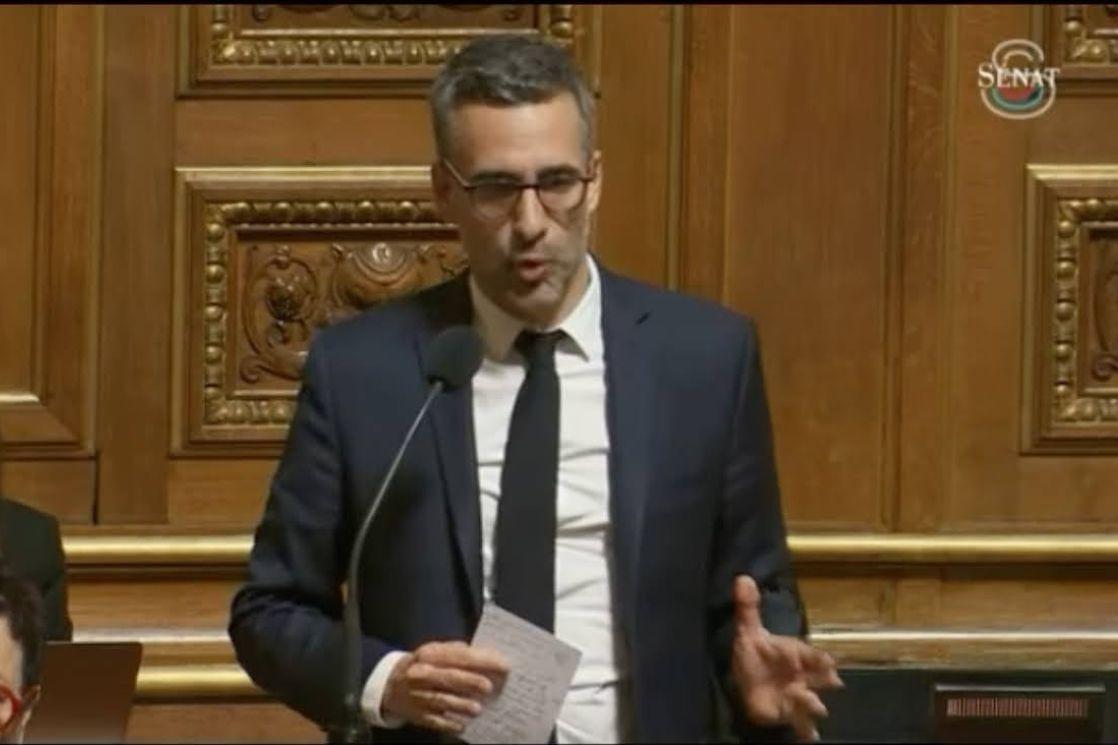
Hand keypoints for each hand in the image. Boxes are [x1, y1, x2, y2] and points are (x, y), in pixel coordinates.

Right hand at [382, 640, 508, 733]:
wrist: (390, 686)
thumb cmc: (423, 666)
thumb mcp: (435, 652)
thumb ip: (458, 652)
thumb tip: (487, 656)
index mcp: (429, 654)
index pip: (457, 656)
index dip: (480, 660)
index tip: (501, 664)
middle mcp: (421, 673)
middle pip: (448, 677)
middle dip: (469, 681)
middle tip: (489, 687)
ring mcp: (418, 695)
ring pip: (441, 700)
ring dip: (460, 705)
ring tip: (477, 709)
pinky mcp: (417, 714)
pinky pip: (434, 720)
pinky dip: (449, 723)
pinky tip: (462, 725)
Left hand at [732, 575, 843, 741]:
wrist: (747, 680)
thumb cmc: (755, 655)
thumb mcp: (748, 631)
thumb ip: (748, 607)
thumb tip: (742, 577)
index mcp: (794, 653)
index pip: (808, 653)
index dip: (813, 656)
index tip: (825, 659)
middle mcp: (801, 675)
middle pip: (817, 677)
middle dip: (822, 678)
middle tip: (832, 680)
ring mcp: (796, 695)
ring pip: (810, 700)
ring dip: (812, 702)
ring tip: (817, 706)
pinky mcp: (788, 714)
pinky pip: (801, 726)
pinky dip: (807, 733)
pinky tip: (812, 738)